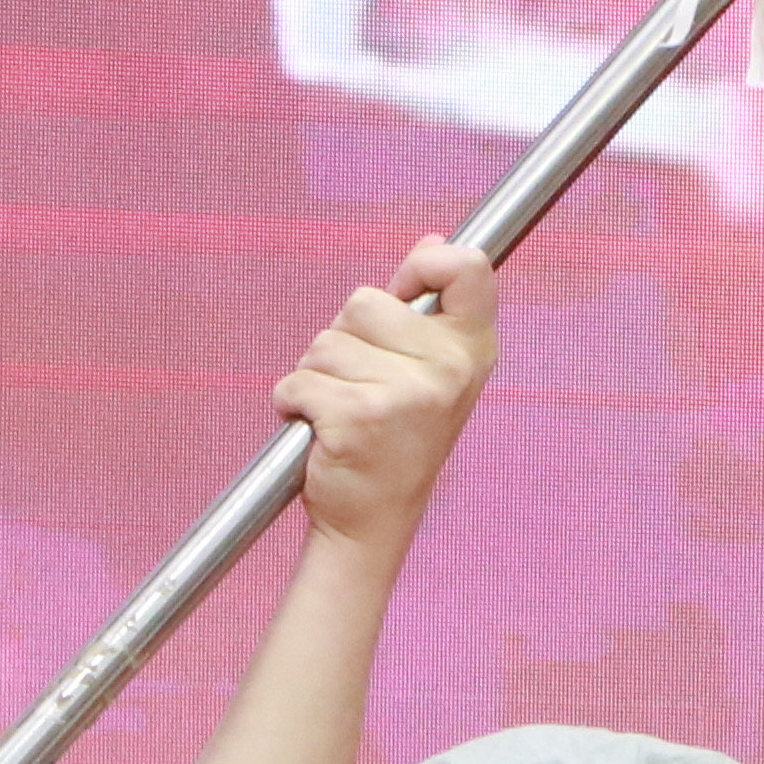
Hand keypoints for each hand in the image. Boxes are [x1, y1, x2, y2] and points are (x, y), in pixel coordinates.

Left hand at [276, 238, 499, 560]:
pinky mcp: (358, 417)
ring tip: (341, 413)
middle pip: (363, 301)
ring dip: (316, 376)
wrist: (373, 521)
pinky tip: (320, 432)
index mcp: (471, 351)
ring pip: (324, 343)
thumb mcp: (429, 372)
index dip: (424, 266)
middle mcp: (448, 370)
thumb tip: (434, 242)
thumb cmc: (395, 442)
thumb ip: (428, 308)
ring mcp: (406, 394)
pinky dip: (293, 403)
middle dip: (345, 340)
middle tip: (363, 387)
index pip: (467, 267)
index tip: (403, 294)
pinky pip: (298, 381)